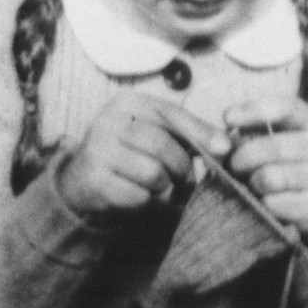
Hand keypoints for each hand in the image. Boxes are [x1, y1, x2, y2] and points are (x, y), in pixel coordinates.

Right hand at [55, 92, 224, 221]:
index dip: (201, 132)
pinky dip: (148, 204)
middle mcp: (109, 121)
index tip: (225, 149)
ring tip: (161, 190)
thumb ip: (187, 134)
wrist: (81, 184)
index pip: (171, 114)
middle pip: (164, 146)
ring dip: (165, 189)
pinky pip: (140, 198)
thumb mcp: (154, 134)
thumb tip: (226, 145)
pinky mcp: (94, 182)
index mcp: (127, 103)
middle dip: (183, 169)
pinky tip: (141, 199)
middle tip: (185, 181)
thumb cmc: (129, 156)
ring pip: (154, 175)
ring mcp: (98, 151)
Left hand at [225, 98, 307, 248]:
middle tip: (233, 166)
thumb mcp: (280, 141)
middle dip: (242, 157)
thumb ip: (250, 134)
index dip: (253, 111)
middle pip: (271, 147)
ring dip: (252, 182)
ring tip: (254, 184)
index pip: (284, 108)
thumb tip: (219, 141)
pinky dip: (263, 203)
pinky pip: (274, 203)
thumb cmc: (293, 166)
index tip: (227, 118)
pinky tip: (269, 201)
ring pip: (269, 177)